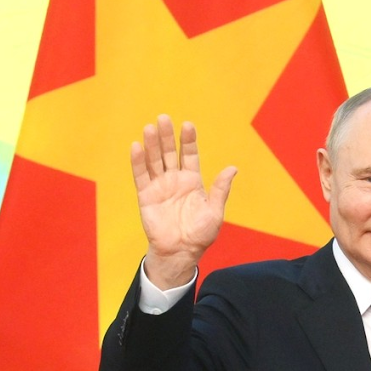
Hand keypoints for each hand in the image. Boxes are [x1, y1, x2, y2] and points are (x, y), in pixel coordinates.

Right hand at [130, 115, 237, 288]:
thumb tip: (233, 168)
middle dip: (167, 136)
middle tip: (164, 118)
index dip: (188, 140)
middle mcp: (175, 180)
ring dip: (151, 144)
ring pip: (154, 160)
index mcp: (192, 181)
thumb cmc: (200, 234)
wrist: (181, 252)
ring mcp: (160, 186)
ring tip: (150, 128)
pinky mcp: (146, 195)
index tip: (187, 125)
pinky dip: (138, 162)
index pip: (189, 155)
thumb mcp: (215, 211)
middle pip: (169, 152)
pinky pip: (141, 176)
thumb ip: (220, 189)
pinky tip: (137, 146)